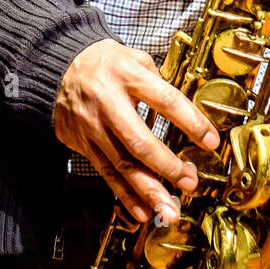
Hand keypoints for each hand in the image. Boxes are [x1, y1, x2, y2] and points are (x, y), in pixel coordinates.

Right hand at [53, 38, 219, 225]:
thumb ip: (159, 83)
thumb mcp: (134, 57)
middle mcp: (108, 103)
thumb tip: (187, 112)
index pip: (165, 101)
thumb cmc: (103, 62)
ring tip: (168, 209)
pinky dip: (125, 195)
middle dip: (167, 166)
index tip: (210, 141)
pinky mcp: (84, 144)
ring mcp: (93, 126)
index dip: (191, 122)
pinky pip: (106, 173)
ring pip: (122, 164)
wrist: (59, 69)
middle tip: (190, 181)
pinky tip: (142, 210)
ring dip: (148, 191)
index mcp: (127, 75)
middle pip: (139, 140)